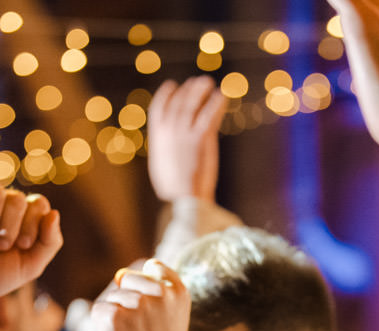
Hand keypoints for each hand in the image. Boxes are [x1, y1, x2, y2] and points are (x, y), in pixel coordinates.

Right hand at [0, 182, 62, 314]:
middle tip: (0, 246)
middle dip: (11, 227)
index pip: (39, 204)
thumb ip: (50, 242)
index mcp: (24, 217)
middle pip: (18, 199)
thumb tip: (54, 213)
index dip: (33, 224)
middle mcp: (3, 205)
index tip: (22, 246)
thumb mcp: (30, 266)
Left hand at [93, 259, 191, 330]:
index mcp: (178, 292)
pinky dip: (102, 328)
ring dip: (115, 318)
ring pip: (112, 297)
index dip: (145, 287)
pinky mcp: (115, 315)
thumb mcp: (170, 319)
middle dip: (127, 301)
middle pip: (127, 279)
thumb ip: (155, 294)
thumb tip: (119, 275)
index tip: (152, 313)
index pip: (153, 267)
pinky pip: (99, 310)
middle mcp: (160, 293)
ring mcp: (137, 303)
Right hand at [147, 77, 227, 202]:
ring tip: (208, 83)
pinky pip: (209, 113)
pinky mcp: (201, 137)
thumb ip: (165, 150)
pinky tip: (221, 96)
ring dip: (201, 90)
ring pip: (193, 103)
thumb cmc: (175, 191)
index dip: (166, 94)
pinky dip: (216, 103)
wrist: (184, 200)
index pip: (158, 107)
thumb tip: (168, 147)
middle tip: (196, 82)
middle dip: (187, 90)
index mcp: (157, 138)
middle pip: (178, 102)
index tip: (172, 86)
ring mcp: (184, 132)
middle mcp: (169, 131)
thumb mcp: (163, 167)